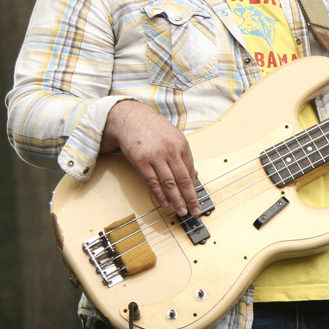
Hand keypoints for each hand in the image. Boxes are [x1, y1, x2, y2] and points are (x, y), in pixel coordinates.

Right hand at [100, 100, 200, 215]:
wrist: (131, 118)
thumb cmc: (153, 128)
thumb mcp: (174, 137)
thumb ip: (183, 155)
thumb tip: (194, 173)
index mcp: (182, 145)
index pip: (191, 171)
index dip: (194, 187)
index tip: (197, 198)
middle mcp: (171, 151)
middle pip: (183, 179)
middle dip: (190, 198)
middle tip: (195, 210)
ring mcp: (156, 157)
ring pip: (169, 183)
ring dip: (176, 200)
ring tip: (181, 211)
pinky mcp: (142, 162)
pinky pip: (153, 182)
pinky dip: (160, 194)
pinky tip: (165, 202)